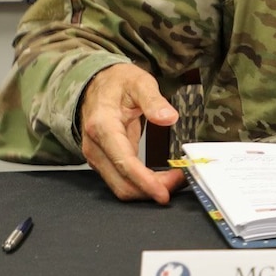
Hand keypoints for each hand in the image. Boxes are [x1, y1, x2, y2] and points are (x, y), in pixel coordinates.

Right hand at [78, 64, 184, 204]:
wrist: (96, 83)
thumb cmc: (118, 82)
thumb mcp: (139, 82)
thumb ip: (154, 100)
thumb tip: (169, 118)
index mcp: (102, 126)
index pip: (124, 162)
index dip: (144, 181)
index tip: (163, 193)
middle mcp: (95, 146)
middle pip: (121, 182)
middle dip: (151, 189)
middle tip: (180, 181)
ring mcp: (97, 156)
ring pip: (121, 185)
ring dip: (147, 189)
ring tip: (174, 179)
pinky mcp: (103, 160)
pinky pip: (121, 179)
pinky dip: (141, 183)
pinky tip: (160, 177)